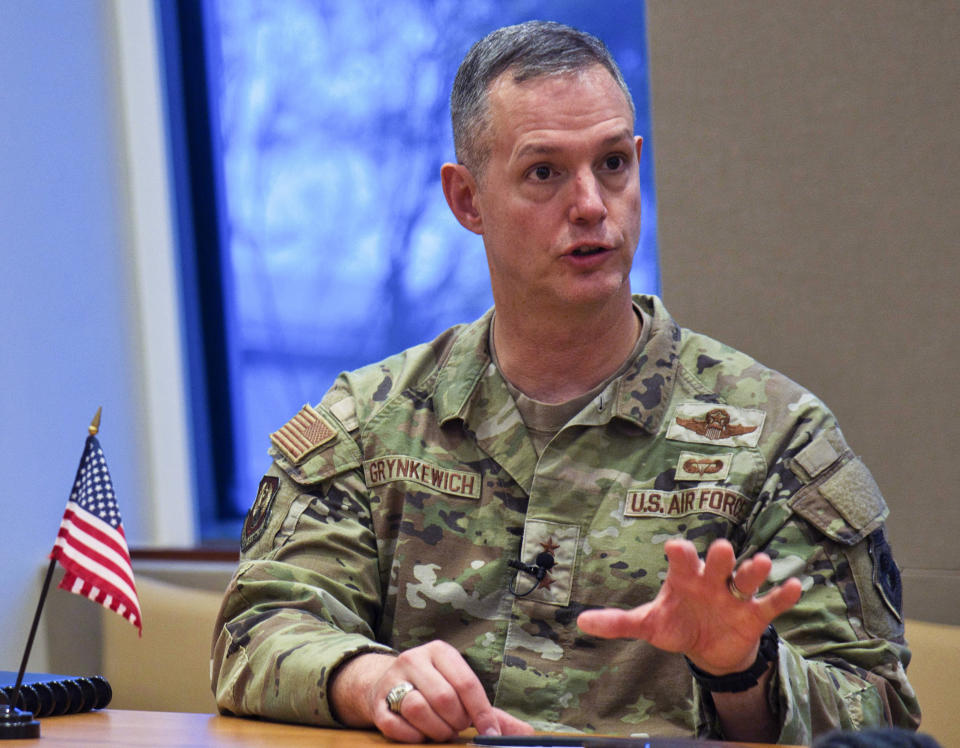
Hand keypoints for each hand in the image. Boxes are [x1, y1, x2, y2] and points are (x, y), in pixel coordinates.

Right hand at [330, 641, 533, 742]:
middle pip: (444, 697)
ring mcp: (392, 679)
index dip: (482, 713)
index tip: (491, 734)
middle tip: (457, 729)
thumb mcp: (460, 691)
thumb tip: (527, 734)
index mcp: (440, 651)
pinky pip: (395, 725)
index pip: (466, 682)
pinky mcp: (377, 702)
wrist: (382, 684)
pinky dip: (412, 736)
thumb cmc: (432, 689)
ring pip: (418, 708)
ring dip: (435, 730)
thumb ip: (490, 712)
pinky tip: (419, 735)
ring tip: (440, 732)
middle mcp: (414, 659)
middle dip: (457, 722)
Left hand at [577, 538, 801, 674]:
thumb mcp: (649, 625)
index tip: (675, 547)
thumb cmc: (677, 624)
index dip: (679, 554)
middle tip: (720, 550)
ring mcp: (735, 596)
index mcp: (684, 578)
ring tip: (760, 564)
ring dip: (754, 571)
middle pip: (717, 563)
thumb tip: (580, 622)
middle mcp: (711, 581)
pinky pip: (771, 603)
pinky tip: (795, 586)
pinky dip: (783, 595)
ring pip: (746, 578)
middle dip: (719, 557)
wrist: (709, 647)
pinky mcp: (755, 615)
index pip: (681, 560)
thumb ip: (618, 622)